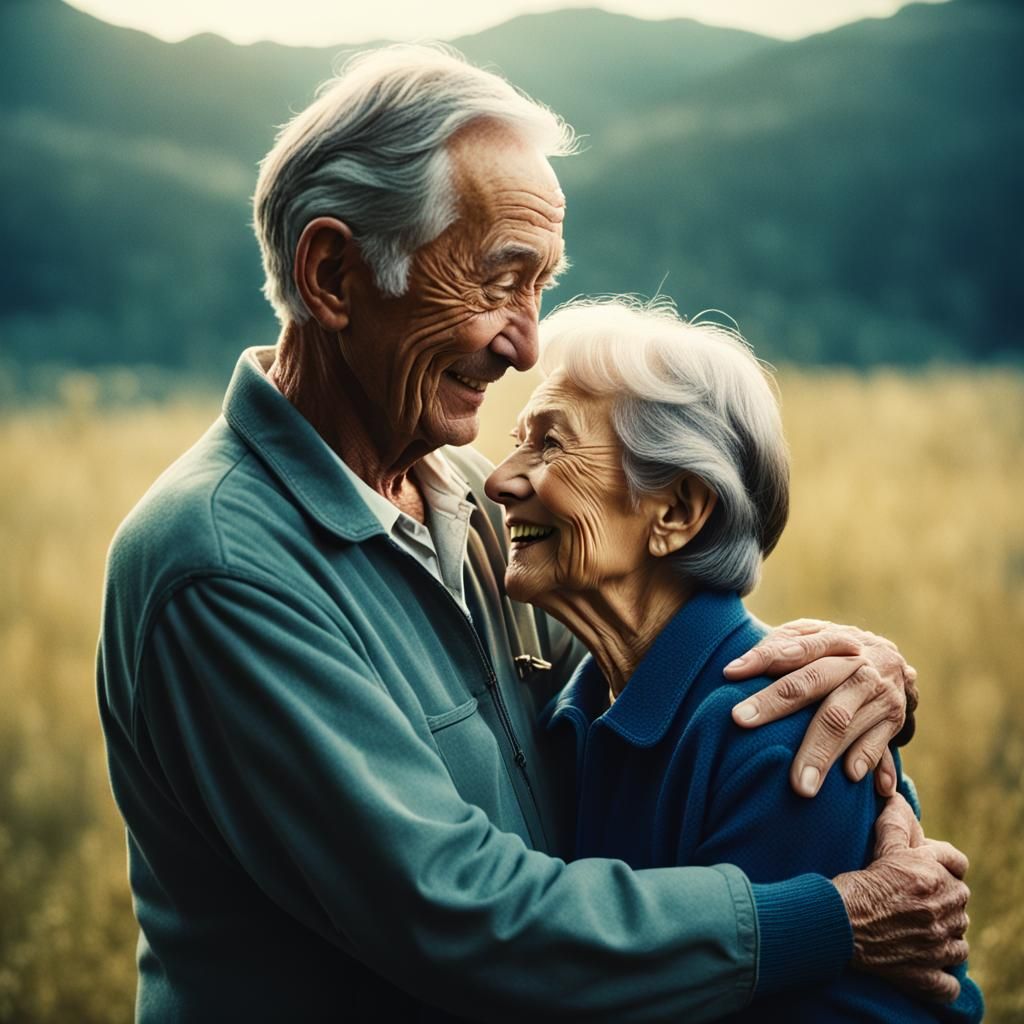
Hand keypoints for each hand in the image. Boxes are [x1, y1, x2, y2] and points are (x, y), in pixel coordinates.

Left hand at [726, 619, 918, 796]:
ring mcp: (877, 693)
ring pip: (843, 721)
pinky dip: (867, 759)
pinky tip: (850, 776)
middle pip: (813, 682)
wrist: (893, 660)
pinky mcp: (893, 720)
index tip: (730, 673)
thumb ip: (776, 647)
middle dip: (776, 703)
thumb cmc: (832, 653)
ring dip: (821, 752)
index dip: (763, 657)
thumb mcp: (810, 638)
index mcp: (833, 640)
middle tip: (741, 721)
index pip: (794, 647)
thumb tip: (733, 672)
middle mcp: (857, 664)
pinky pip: (880, 743)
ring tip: (800, 785)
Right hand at [833, 793, 969, 1002]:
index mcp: (932, 875)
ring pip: (958, 936)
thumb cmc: (856, 883)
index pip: (956, 863)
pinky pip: (949, 978)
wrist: (837, 923)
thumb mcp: (880, 849)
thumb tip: (897, 798)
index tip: (920, 865)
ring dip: (945, 931)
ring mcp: (937, 943)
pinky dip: (941, 972)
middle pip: (959, 898)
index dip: (939, 861)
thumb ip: (895, 823)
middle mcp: (941, 909)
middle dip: (943, 895)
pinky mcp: (927, 973)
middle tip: (913, 895)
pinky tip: (925, 960)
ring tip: (919, 925)